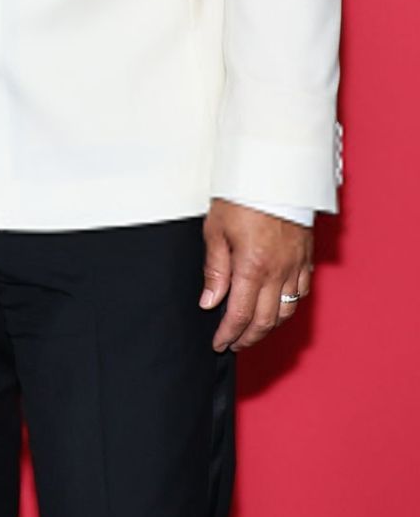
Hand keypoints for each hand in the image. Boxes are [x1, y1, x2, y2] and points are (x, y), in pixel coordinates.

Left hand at [200, 200, 312, 351]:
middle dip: (248, 338)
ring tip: (252, 331)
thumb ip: (215, 269)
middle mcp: (278, 271)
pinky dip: (289, 307)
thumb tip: (210, 302)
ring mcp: (296, 265)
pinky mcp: (306, 257)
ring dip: (269, 327)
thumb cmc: (242, 195)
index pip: (240, 314)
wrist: (274, 172)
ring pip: (286, 311)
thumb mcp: (216, 230)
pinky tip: (277, 307)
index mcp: (252, 266)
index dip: (228, 334)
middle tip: (234, 344)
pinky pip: (302, 292)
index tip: (219, 343)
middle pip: (265, 320)